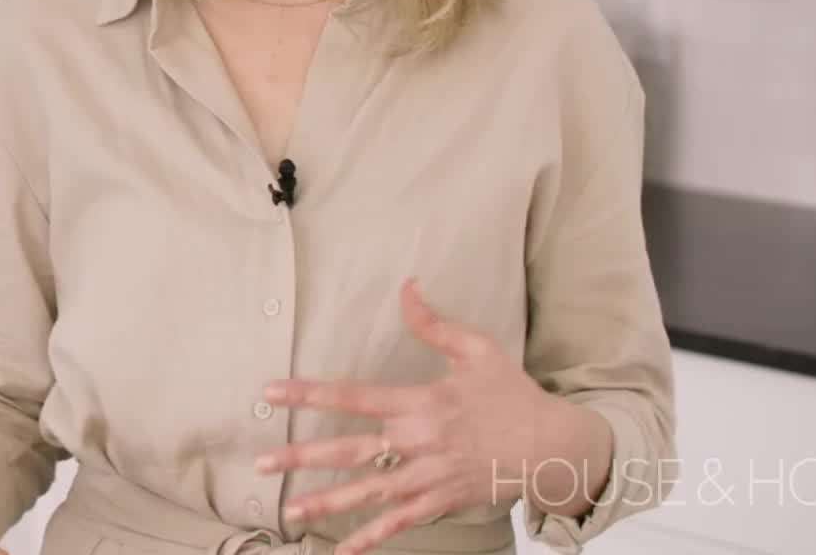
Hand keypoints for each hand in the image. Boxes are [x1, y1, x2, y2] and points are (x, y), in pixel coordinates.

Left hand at [255, 278, 555, 554]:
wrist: (553, 447)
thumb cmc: (512, 394)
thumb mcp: (477, 350)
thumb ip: (434, 324)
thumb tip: (406, 287)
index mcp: (422, 403)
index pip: (354, 397)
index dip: (310, 394)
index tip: (272, 392)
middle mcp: (419, 442)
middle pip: (351, 451)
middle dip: (303, 457)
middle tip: (262, 462)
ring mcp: (429, 477)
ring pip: (369, 493)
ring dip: (328, 504)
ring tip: (288, 511)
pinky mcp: (441, 502)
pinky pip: (400, 523)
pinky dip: (371, 537)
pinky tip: (343, 550)